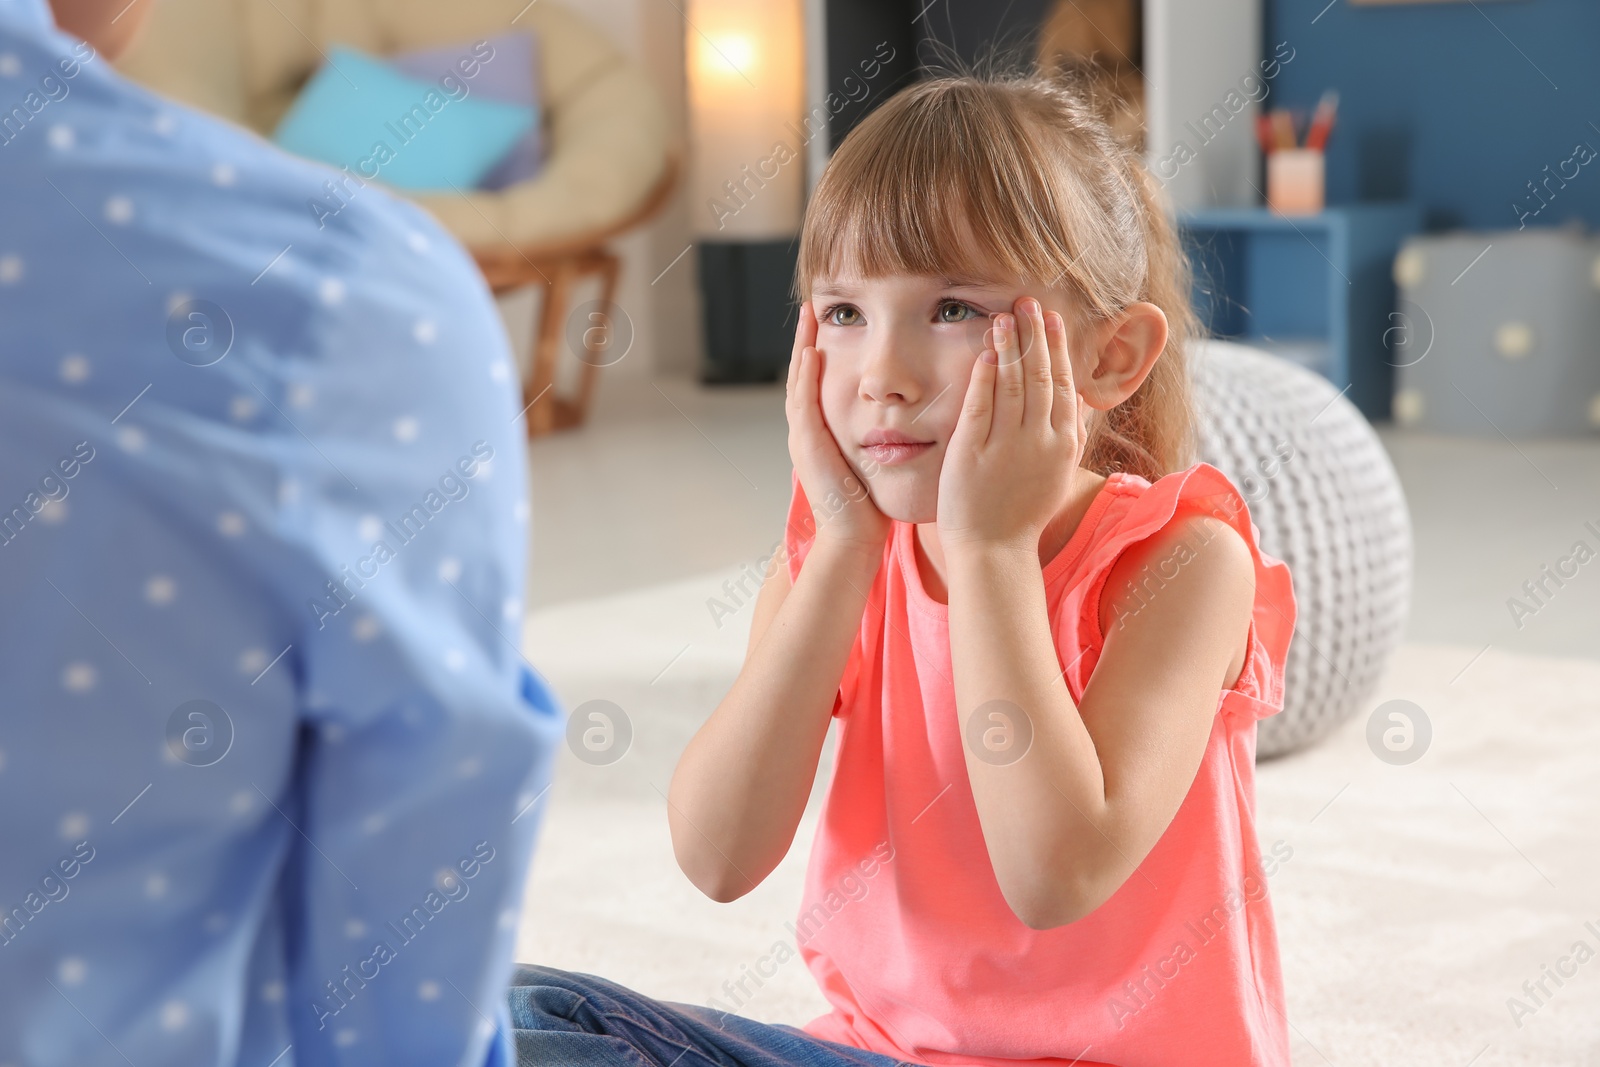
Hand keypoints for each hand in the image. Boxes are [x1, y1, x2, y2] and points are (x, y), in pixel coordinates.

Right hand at [785, 302, 890, 550]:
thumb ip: (879, 436)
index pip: (819, 381)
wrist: (853, 536)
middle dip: (807, 339)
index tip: (831, 322)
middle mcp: (808, 430)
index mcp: (823, 431)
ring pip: (799, 381)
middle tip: (812, 307)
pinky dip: (806, 375)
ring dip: (802, 347)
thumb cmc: (870, 504)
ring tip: (808, 316)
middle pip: (803, 373)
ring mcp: (803, 437)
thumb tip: (903, 416)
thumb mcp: (874, 459)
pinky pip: (804, 402)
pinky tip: (814, 351)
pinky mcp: (808, 445)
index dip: (821, 351)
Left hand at [936, 296, 1087, 552]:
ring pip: (1013, 385)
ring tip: (1005, 315)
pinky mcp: (973, 452)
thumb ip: (1072, 436)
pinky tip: (985, 351)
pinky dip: (985, 376)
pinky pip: (981, 406)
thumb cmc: (1022, 513)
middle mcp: (1040, 442)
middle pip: (1041, 377)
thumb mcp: (1057, 473)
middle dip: (1035, 335)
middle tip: (1028, 302)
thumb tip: (1084, 400)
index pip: (1064, 385)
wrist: (993, 550)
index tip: (1053, 319)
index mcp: (1063, 444)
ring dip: (1010, 346)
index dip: (1058, 349)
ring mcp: (1006, 447)